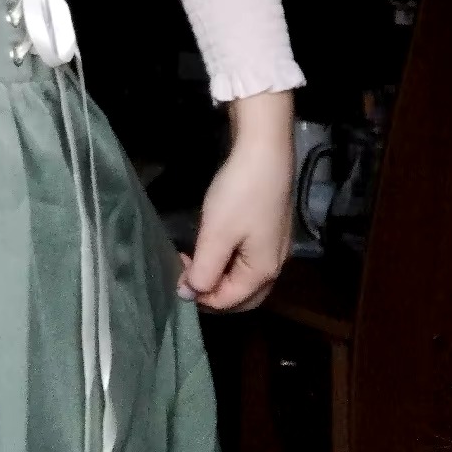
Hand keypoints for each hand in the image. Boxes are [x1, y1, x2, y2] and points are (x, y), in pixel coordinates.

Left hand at [177, 90, 293, 313]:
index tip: (176, 275)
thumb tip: (189, 295)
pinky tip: (215, 246)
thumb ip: (203, 270)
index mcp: (263, 272)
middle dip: (214, 294)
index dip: (200, 296)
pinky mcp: (271, 227)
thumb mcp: (217, 235)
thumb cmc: (240, 194)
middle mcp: (275, 265)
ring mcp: (276, 245)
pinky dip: (230, 262)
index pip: (229, 301)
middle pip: (243, 296)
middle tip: (188, 278)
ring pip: (247, 277)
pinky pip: (249, 258)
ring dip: (221, 277)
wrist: (265, 150)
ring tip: (196, 261)